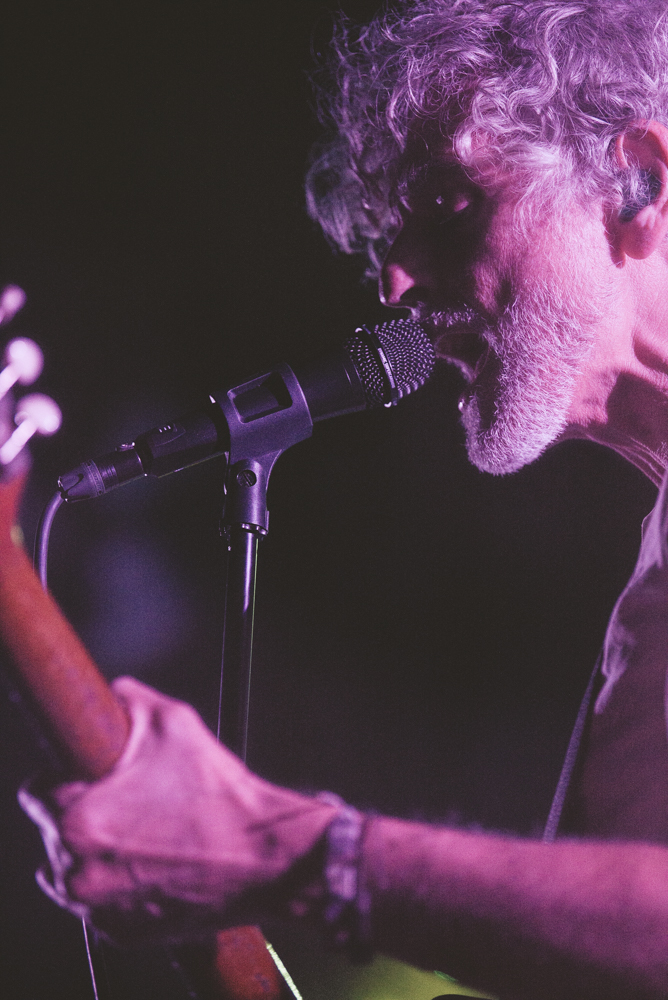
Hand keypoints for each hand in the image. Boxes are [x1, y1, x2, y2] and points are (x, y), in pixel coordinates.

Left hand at [19, 676, 337, 943]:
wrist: (264, 857)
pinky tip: (154, 859)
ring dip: (95, 849)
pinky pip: (100, 900)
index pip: (36, 790)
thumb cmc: (220, 795)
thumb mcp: (175, 723)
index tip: (89, 773)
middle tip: (129, 799)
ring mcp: (99, 908)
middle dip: (85, 811)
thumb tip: (116, 691)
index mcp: (80, 820)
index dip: (65, 775)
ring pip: (73, 869)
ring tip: (143, 830)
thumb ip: (130, 698)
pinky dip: (118, 882)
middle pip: (55, 831)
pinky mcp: (121, 931)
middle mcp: (79, 871)